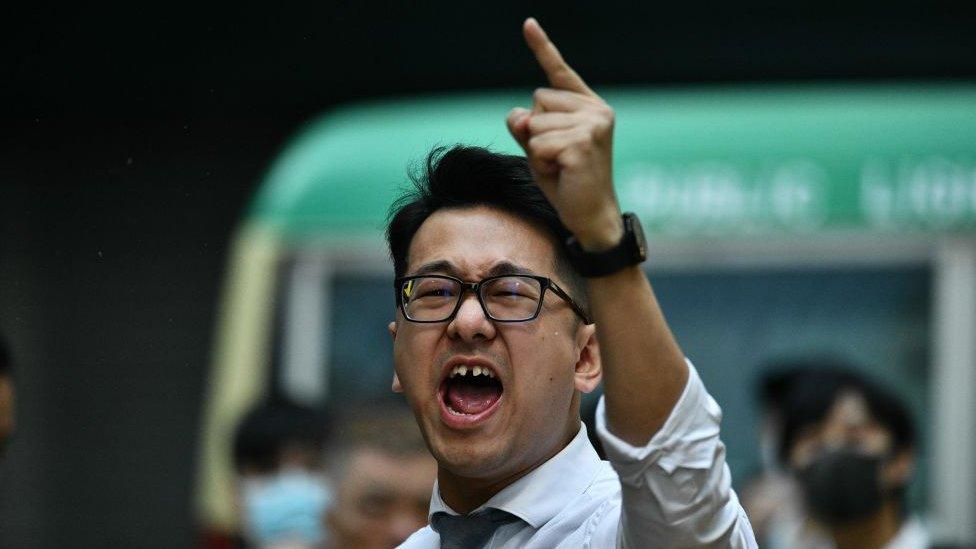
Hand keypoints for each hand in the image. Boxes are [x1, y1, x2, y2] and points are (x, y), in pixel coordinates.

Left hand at [507, 18, 622, 250]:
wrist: (591, 217)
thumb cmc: (567, 183)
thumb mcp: (540, 149)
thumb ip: (526, 127)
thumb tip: (518, 114)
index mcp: (588, 106)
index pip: (559, 73)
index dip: (542, 47)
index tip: (527, 23)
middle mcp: (595, 110)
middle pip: (536, 101)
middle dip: (536, 132)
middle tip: (558, 158)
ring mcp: (592, 125)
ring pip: (535, 125)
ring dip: (538, 151)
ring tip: (561, 167)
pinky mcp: (583, 143)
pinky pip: (538, 144)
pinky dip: (542, 162)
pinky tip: (563, 173)